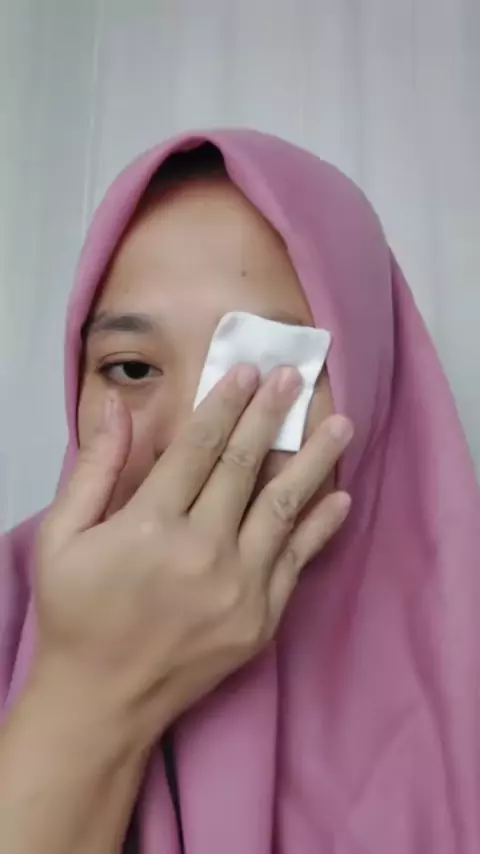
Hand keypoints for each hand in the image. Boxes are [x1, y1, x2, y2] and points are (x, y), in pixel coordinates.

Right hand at [35, 365, 351, 745]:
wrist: (103, 701)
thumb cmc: (77, 615)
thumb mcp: (62, 537)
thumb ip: (94, 469)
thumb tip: (116, 408)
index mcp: (150, 525)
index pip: (197, 448)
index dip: (224, 404)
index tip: (248, 371)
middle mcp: (202, 551)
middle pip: (244, 466)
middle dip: (270, 415)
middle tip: (295, 377)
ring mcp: (238, 588)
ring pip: (284, 507)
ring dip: (315, 461)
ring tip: (340, 424)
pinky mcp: (260, 619)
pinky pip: (298, 561)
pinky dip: (321, 527)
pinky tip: (339, 498)